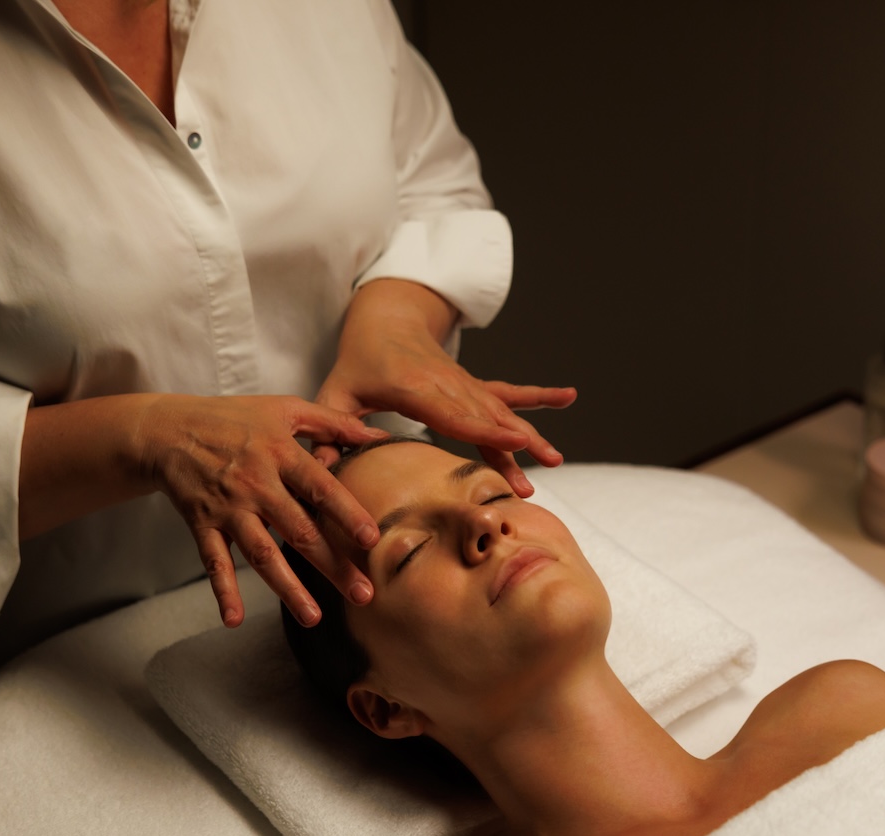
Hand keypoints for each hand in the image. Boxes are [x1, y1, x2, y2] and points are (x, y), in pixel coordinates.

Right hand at [136, 394, 388, 627]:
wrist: (167, 429)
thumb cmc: (233, 418)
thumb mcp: (285, 408)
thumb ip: (334, 421)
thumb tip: (381, 434)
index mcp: (280, 453)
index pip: (320, 487)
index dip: (347, 513)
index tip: (371, 540)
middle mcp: (255, 483)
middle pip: (299, 531)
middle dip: (332, 565)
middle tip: (363, 594)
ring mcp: (227, 507)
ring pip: (262, 554)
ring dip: (288, 589)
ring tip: (314, 617)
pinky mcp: (202, 524)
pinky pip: (214, 562)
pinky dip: (222, 591)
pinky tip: (234, 620)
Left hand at [314, 279, 576, 495]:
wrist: (387, 318)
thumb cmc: (360, 360)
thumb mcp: (337, 391)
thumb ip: (330, 428)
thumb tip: (317, 467)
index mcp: (416, 388)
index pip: (453, 414)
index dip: (484, 430)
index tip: (513, 443)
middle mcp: (448, 385)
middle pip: (485, 419)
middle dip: (513, 445)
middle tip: (539, 468)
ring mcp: (466, 386)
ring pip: (502, 412)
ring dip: (529, 435)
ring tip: (554, 458)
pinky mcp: (475, 387)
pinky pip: (510, 393)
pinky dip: (539, 397)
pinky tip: (568, 397)